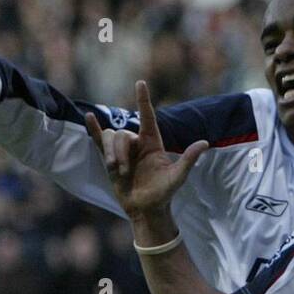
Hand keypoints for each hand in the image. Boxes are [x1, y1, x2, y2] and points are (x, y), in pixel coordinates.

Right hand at [84, 80, 208, 222]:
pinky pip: (100, 140)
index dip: (143, 101)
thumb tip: (204, 143)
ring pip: (110, 138)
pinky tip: (88, 117)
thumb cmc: (164, 193)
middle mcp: (137, 143)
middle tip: (123, 171)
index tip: (140, 83)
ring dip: (111, 154)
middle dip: (120, 152)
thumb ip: (188, 159)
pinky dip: (93, 129)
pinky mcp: (110, 159)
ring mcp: (123, 150)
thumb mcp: (177, 176)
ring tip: (115, 170)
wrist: (146, 210)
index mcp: (152, 143)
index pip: (147, 117)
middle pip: (122, 134)